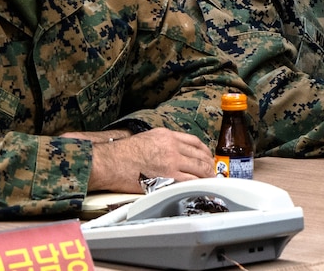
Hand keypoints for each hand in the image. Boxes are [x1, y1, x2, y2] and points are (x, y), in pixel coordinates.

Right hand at [67, 128, 214, 192]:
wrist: (111, 162)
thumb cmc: (123, 153)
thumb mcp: (146, 137)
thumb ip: (163, 142)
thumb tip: (173, 150)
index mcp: (167, 136)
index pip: (194, 141)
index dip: (204, 150)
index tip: (207, 156)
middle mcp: (172, 147)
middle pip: (200, 155)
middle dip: (208, 164)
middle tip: (211, 171)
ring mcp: (171, 162)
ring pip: (198, 168)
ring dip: (207, 175)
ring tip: (209, 180)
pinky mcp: (167, 177)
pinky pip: (190, 181)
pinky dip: (198, 185)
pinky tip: (201, 187)